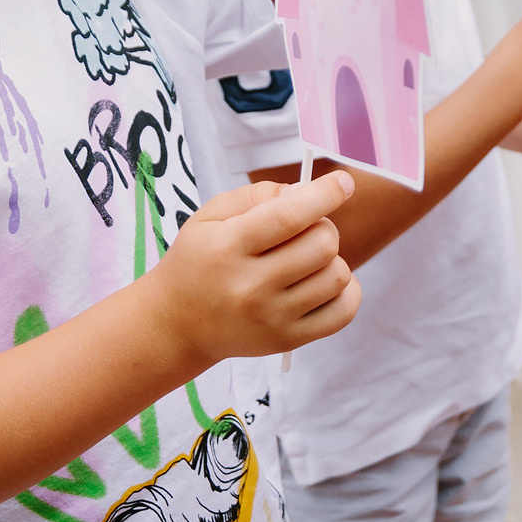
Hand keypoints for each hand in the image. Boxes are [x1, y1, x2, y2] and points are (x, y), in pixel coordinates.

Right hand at [140, 173, 360, 361]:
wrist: (176, 325)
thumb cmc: (199, 260)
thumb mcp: (210, 216)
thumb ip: (256, 195)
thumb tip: (304, 191)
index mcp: (229, 247)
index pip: (289, 216)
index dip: (325, 194)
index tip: (343, 181)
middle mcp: (251, 286)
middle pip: (322, 244)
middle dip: (323, 226)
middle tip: (306, 229)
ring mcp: (271, 318)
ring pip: (337, 275)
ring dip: (331, 258)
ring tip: (306, 258)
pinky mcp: (287, 340)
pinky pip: (343, 312)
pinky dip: (346, 291)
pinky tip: (323, 281)